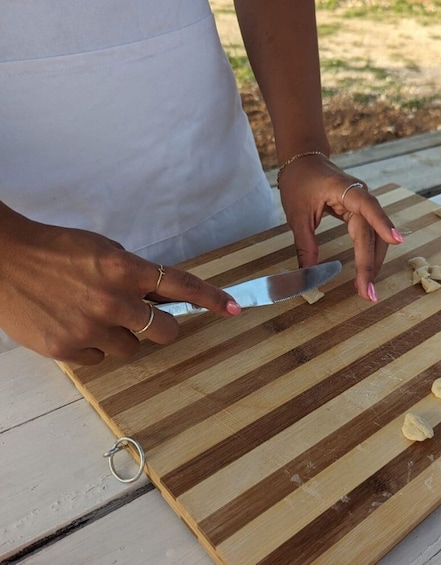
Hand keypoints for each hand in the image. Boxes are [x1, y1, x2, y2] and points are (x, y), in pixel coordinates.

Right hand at [0, 205, 239, 364]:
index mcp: (124, 270)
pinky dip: (94, 346)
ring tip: (94, 315)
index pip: (181, 286)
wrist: (2, 260)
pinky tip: (74, 325)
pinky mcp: (68, 350)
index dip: (211, 298)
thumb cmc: (55, 249)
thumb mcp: (102, 249)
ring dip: (123, 335)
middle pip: (166, 330)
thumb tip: (160, 294)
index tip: (234, 308)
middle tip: (144, 317)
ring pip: (133, 348)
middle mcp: (114, 302)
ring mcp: (91, 329)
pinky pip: (100, 359)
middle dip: (161, 325)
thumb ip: (134, 272)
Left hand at [277, 154, 403, 300]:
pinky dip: (368, 254)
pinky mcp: (360, 211)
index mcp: (344, 190)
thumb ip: (305, 245)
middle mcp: (359, 196)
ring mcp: (362, 204)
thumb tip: (308, 275)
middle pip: (372, 232)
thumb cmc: (299, 182)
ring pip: (375, 236)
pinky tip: (366, 273)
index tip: (396, 241)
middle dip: (370, 263)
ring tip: (366, 289)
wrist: (303, 161)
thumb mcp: (297, 214)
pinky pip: (369, 235)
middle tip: (368, 293)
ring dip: (372, 262)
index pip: (368, 207)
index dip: (382, 223)